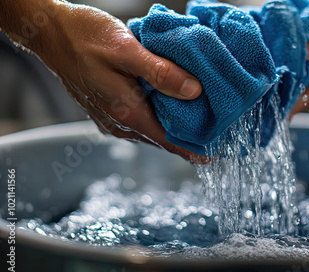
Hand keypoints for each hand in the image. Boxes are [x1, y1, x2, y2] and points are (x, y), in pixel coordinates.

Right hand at [1, 1, 204, 161]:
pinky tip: (168, 108)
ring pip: (150, 130)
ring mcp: (111, 118)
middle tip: (212, 135)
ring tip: (196, 123)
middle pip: (161, 139)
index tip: (214, 156)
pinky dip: (157, 118)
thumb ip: (161, 73)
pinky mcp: (106, 109)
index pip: (168, 142)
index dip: (193, 150)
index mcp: (127, 112)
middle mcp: (119, 122)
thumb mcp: (127, 50)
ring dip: (171, 129)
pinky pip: (139, 120)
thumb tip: (194, 91)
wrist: (50, 33)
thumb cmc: (83, 37)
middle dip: (186, 140)